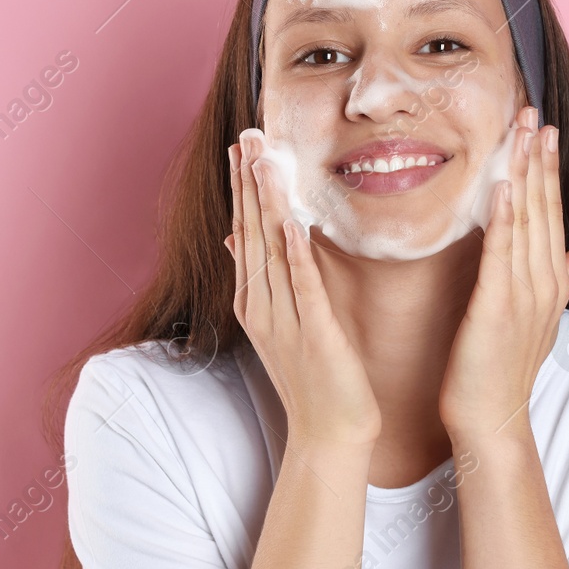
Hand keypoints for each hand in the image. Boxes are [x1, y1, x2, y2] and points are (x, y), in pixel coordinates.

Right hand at [226, 129, 381, 449]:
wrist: (330, 433)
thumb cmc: (313, 377)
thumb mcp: (281, 323)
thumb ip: (262, 280)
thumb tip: (239, 239)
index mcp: (255, 300)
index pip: (245, 232)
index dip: (242, 187)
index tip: (242, 147)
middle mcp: (261, 305)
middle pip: (250, 232)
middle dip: (248, 181)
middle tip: (246, 135)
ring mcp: (284, 318)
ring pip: (271, 249)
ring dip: (266, 203)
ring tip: (263, 161)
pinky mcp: (313, 332)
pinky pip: (303, 284)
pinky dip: (297, 252)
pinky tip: (294, 221)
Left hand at [439, 107, 568, 441]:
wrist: (492, 416)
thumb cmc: (506, 365)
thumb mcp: (541, 313)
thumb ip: (566, 275)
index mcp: (551, 279)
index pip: (552, 212)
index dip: (548, 169)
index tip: (544, 129)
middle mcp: (543, 281)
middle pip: (543, 207)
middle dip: (538, 158)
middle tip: (533, 112)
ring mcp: (523, 293)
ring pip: (526, 221)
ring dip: (523, 174)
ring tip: (520, 133)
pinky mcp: (497, 307)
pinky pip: (501, 255)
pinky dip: (503, 218)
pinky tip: (501, 185)